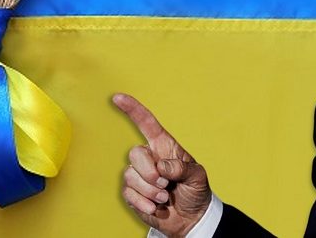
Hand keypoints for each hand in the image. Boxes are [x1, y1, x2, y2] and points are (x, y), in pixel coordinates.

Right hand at [113, 93, 211, 237]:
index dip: (132, 109)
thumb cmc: (194, 191)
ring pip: (131, 176)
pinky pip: (128, 193)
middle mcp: (149, 158)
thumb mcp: (197, 177)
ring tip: (165, 197)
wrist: (189, 217)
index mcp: (164, 146)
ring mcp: (138, 175)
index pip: (146, 123)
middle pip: (135, 154)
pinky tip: (155, 207)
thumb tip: (161, 167)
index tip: (117, 97)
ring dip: (150, 191)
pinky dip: (144, 202)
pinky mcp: (132, 192)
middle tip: (165, 184)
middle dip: (149, 172)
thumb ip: (182, 169)